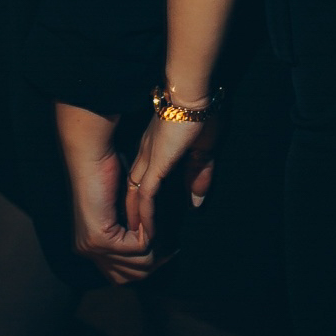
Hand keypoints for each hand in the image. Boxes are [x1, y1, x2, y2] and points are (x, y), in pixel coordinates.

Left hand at [67, 144, 154, 284]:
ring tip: (162, 232)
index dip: (143, 267)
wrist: (90, 157)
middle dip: (153, 262)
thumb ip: (126, 235)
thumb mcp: (118, 213)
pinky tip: (151, 220)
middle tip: (170, 248)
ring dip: (153, 246)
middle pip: (130, 276)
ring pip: (138, 263)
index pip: (120, 277)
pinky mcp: (100, 238)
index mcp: (88, 247)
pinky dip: (150, 233)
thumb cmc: (105, 176)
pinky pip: (139, 247)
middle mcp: (86, 250)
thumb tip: (149, 258)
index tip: (163, 254)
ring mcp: (91, 246)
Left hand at [124, 112, 216, 243]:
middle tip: (137, 237)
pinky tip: (149, 233)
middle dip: (133, 214)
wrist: (192, 91)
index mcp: (155, 147)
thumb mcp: (203, 148)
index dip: (143, 200)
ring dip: (138, 221)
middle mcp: (146, 154)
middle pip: (132, 190)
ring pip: (136, 197)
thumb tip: (196, 201)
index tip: (146, 218)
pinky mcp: (156, 164)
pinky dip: (146, 216)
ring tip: (140, 243)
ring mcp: (149, 159)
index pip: (143, 179)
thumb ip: (198, 174)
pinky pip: (146, 196)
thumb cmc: (200, 112)